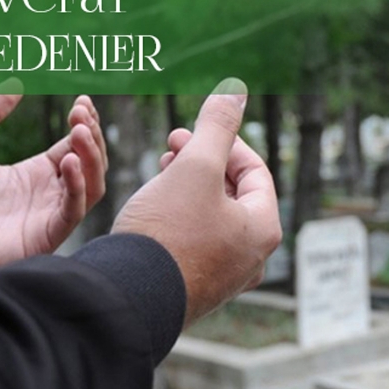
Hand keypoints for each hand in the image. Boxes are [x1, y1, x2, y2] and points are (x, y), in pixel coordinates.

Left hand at [0, 79, 106, 271]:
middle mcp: (50, 194)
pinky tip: (67, 162)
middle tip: (80, 112)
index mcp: (35, 174)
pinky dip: (77, 185)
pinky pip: (74, 209)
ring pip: (92, 185)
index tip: (82, 100)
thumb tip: (16, 83)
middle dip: (91, 135)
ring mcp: (50, 215)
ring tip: (79, 132)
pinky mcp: (46, 234)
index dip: (84, 123)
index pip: (76, 146)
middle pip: (90, 162)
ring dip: (92, 157)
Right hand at [112, 78, 281, 324]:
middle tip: (172, 146)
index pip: (254, 172)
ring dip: (190, 188)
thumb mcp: (195, 167)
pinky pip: (195, 243)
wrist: (126, 299)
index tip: (188, 131)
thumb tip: (237, 89)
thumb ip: (218, 126)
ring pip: (213, 218)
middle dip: (204, 163)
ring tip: (161, 170)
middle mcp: (251, 258)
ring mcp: (224, 278)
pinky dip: (180, 218)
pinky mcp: (194, 289)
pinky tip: (154, 208)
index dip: (223, 142)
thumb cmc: (167, 232)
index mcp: (263, 229)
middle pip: (234, 195)